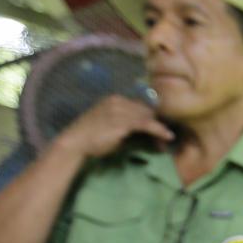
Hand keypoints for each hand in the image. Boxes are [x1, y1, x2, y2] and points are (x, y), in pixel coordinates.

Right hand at [53, 95, 172, 162]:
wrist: (75, 143)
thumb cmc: (90, 138)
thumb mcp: (109, 126)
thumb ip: (125, 124)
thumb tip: (144, 132)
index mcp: (114, 99)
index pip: (139, 105)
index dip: (151, 117)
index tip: (160, 129)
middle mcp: (118, 101)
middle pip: (146, 110)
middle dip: (157, 123)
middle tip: (165, 138)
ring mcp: (120, 110)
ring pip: (148, 116)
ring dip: (159, 130)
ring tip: (165, 142)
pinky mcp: (122, 122)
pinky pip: (147, 124)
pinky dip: (159, 130)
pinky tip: (167, 137)